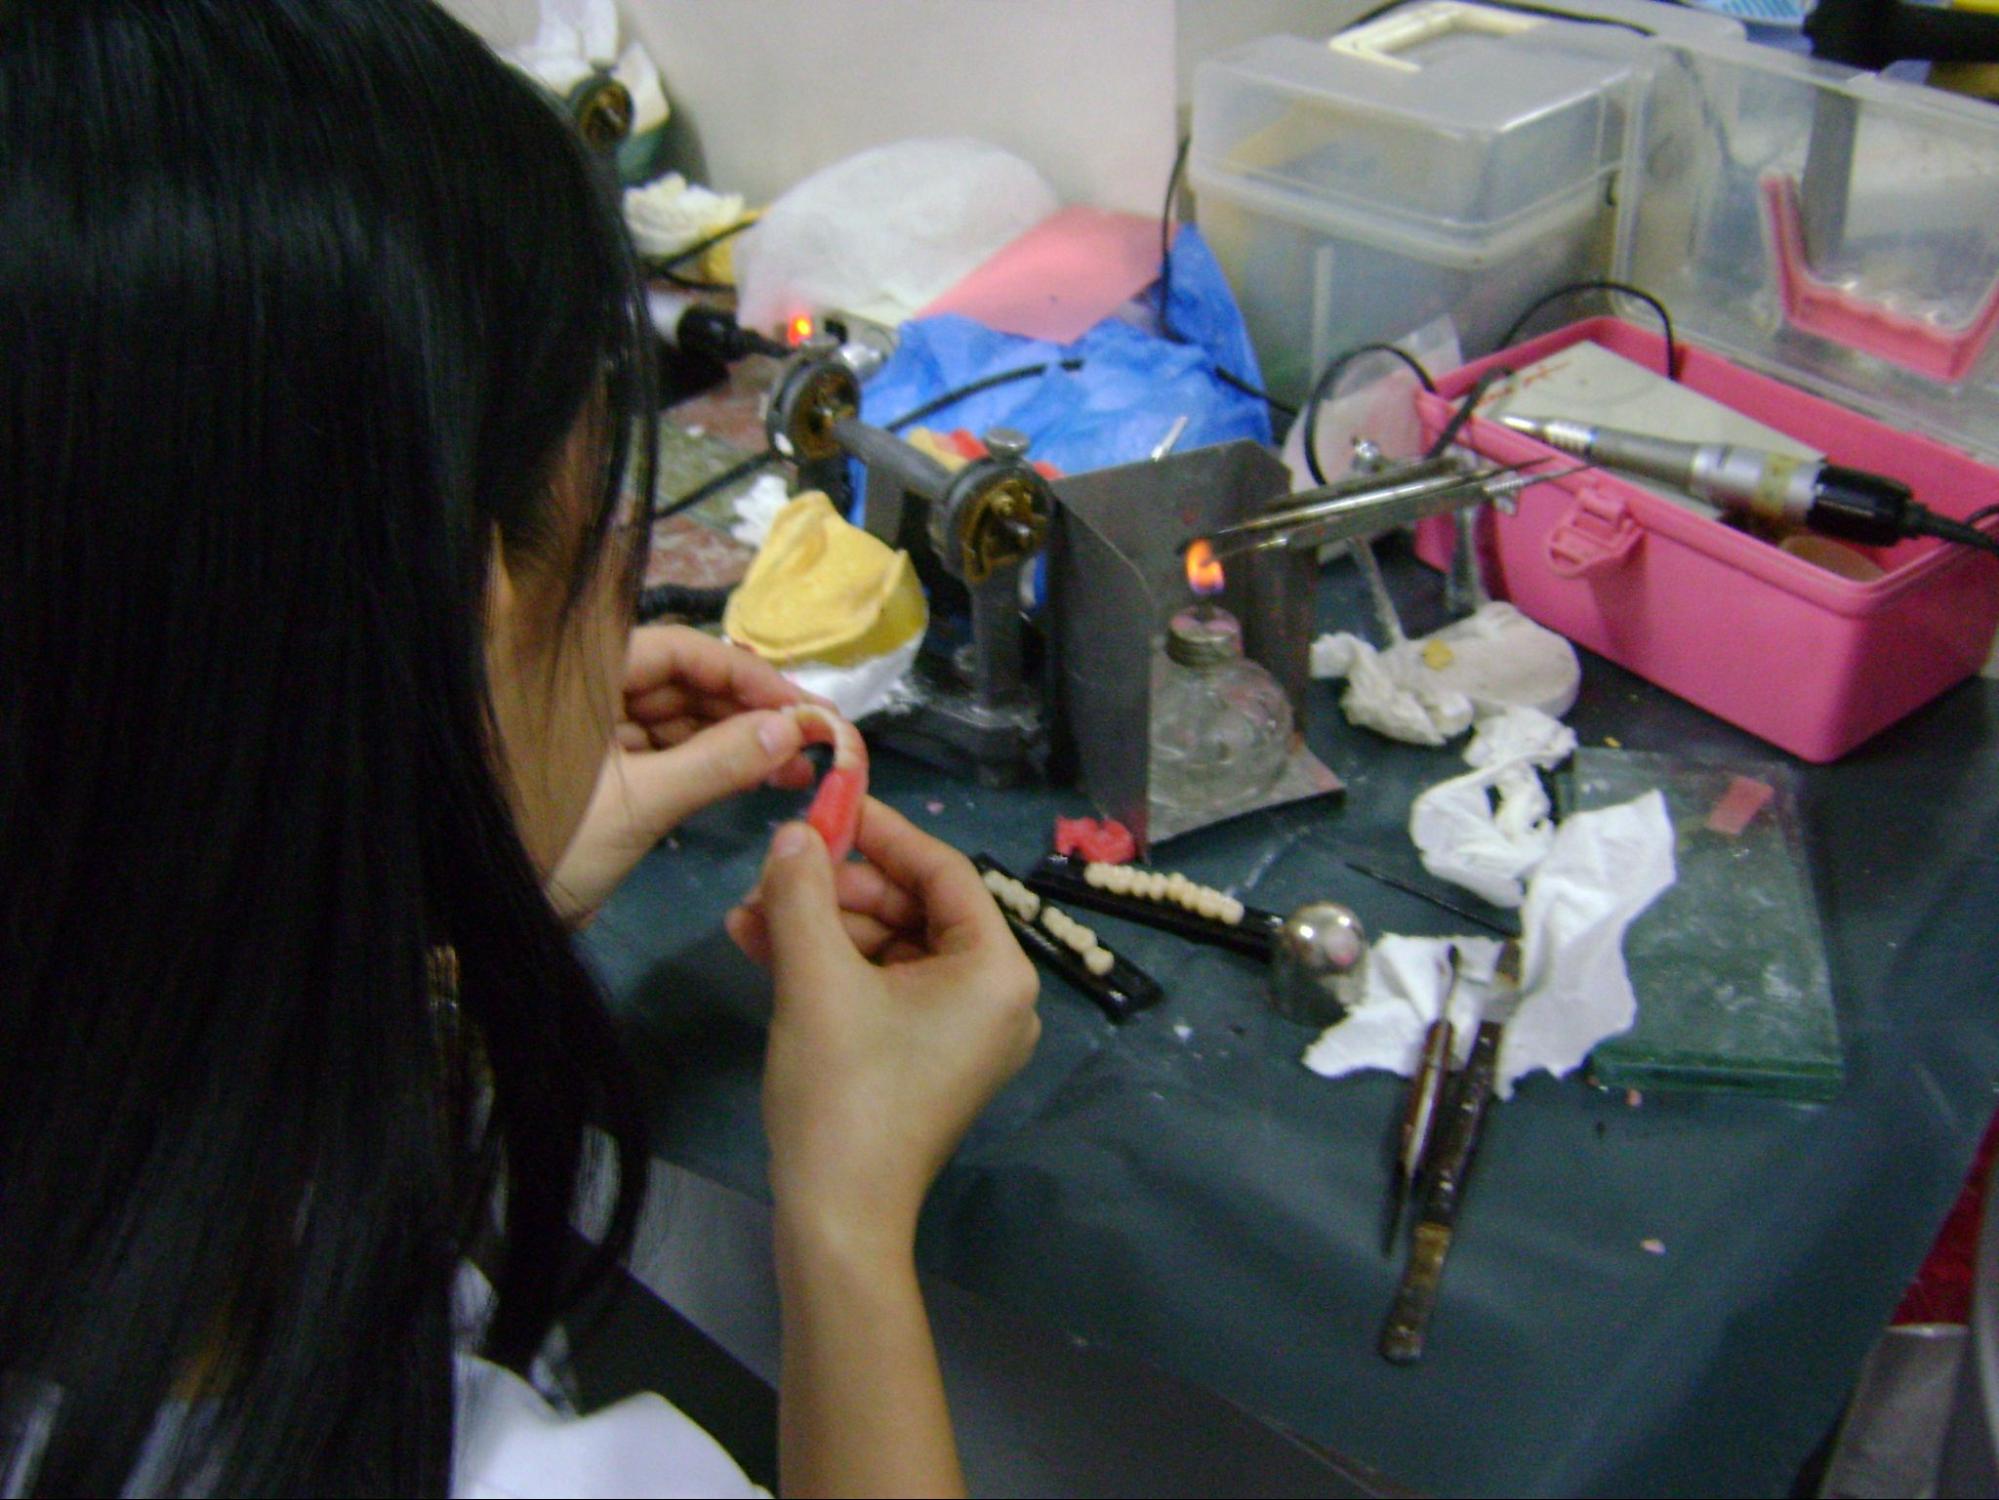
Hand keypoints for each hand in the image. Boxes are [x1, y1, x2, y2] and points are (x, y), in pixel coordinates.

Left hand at [548, 625, 819, 919]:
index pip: (678, 649)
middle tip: (812, 739)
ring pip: (680, 720)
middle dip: (748, 709)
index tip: (801, 705)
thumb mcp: (642, 803)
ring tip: (797, 768)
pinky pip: (667, 753)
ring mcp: (595, 733)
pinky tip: (758, 779)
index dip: (744, 674)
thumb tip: (791, 729)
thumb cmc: (551, 844)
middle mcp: (589, 692)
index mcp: (583, 676)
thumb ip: (718, 761)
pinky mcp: (604, 772)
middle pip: (683, 682)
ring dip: (738, 740)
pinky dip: (712, 765)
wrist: (490, 916)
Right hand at [726, 798, 1040, 1256]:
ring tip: (746, 917)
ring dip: (820, 926)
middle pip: (914, 908)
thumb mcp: (815, 978)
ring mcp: (963, 1031)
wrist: (837, 1217)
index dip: (880, 833)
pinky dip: (829, 966)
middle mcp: (997, 996)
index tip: (826, 805)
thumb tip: (794, 832)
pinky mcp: (928, 1057)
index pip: (943, 871)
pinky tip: (763, 946)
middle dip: (836, 888)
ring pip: (889, 946)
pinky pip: (882, 986)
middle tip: (772, 875)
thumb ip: (805, 892)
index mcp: (998, 970)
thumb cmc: (843, 1091)